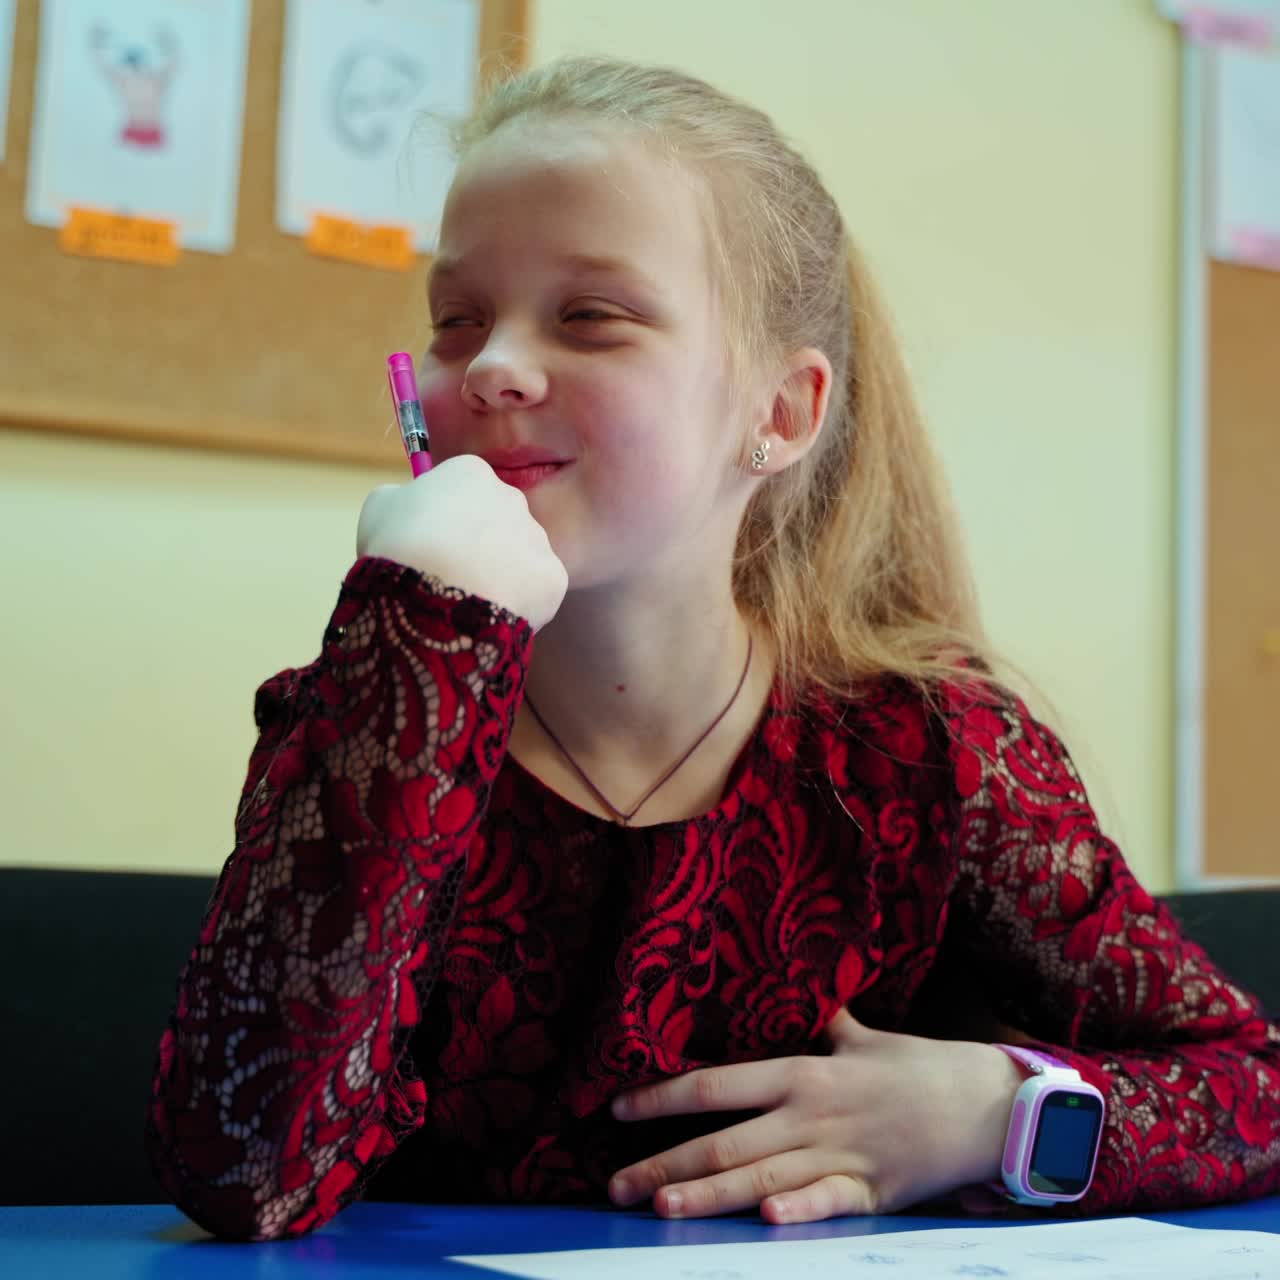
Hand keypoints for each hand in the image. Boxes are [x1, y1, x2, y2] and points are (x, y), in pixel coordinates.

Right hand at [357, 454, 567, 629]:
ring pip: (518, 559)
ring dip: (500, 577)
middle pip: (496, 524)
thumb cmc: (398, 548)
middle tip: (449, 579)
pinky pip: (537, 591)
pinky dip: (519, 605)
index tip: (430, 547)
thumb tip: (407, 502)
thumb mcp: (378, 510)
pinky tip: (492, 616)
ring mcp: (537, 538)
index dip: (446, 522)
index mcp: (471, 474)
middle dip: (478, 548)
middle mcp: (512, 498)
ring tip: (469, 603)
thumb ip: (399, 498)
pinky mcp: (554, 577)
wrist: (432, 598)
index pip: (464, 492)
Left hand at [608, 1008, 1022, 1222]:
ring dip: (707, 1196)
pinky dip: (797, 1211)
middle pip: (724, 1141)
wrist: (986, 1103)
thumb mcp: (863, 1038)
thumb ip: (824, 1025)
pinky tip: (766, 1222)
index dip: (663, 1098)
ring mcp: (838, 1155)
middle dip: (665, 1163)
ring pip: (759, 1178)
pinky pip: (826, 1204)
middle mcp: (810, 1114)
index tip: (618, 1108)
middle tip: (614, 1184)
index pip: (716, 1084)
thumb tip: (799, 992)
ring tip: (659, 1207)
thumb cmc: (920, 1068)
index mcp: (802, 1074)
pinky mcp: (870, 1192)